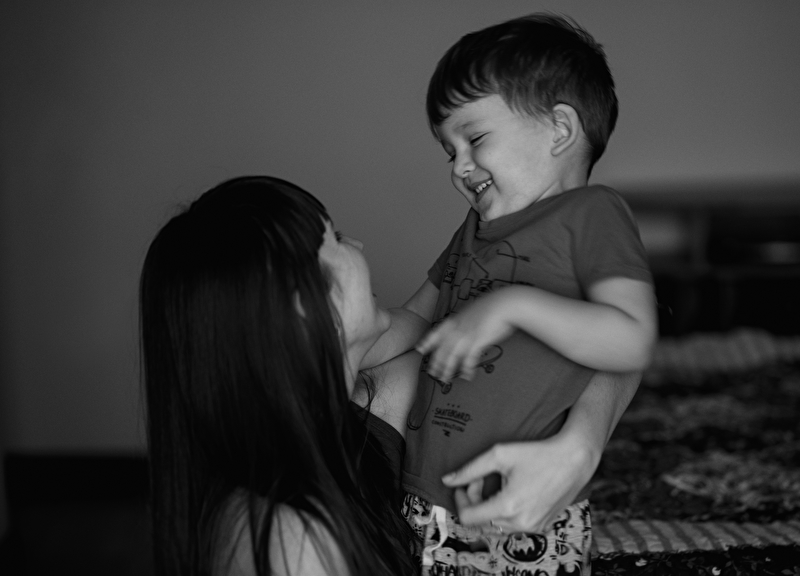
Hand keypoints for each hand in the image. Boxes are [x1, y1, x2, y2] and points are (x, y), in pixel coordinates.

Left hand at [416, 291, 513, 381]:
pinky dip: (467, 369)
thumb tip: (467, 323)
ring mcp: (466, 335)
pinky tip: (467, 376)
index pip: (436, 332)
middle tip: (432, 373)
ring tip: (444, 379)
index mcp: (455, 319)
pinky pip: (469, 359)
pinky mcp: (477, 341)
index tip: (420, 350)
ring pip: (451, 356)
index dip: (427, 342)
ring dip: (447, 369)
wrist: (506, 303)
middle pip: (442, 348)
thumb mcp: (474, 309)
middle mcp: (457, 328)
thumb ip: (467, 318)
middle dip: (436, 363)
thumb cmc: (494, 304)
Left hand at [441, 433, 598, 533]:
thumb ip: (470, 469)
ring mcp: (533, 527)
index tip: (463, 484)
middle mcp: (521, 522)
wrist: (574, 459)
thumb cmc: (537, 453)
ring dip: (489, 507)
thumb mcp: (499, 455)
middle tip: (480, 479)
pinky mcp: (542, 526)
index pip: (468, 518)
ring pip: (496, 525)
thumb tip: (447, 480)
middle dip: (474, 501)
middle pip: (481, 522)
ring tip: (496, 484)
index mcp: (508, 506)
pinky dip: (505, 512)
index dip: (460, 500)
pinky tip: (511, 492)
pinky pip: (513, 526)